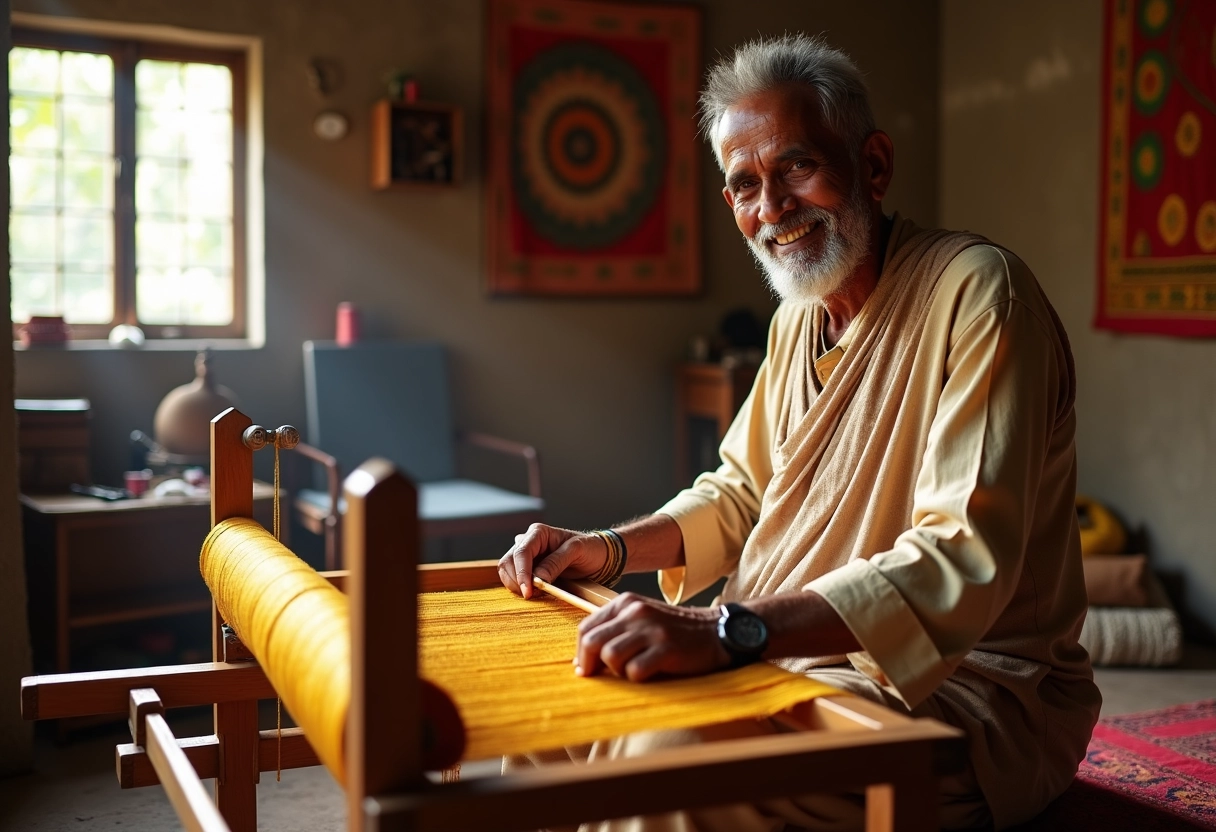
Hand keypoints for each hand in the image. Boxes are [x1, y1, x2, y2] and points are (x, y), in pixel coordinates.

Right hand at [498, 523, 609, 598]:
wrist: (597, 556)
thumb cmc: (589, 548)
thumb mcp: (577, 551)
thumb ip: (556, 562)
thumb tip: (537, 578)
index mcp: (538, 533)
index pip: (522, 552)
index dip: (522, 573)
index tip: (528, 591)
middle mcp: (528, 542)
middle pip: (508, 562)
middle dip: (516, 580)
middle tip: (532, 595)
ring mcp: (526, 556)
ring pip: (507, 571)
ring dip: (516, 585)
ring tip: (535, 593)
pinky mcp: (527, 568)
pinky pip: (513, 578)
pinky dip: (519, 587)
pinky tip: (534, 592)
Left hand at [575, 593, 730, 681]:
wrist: (714, 632)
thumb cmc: (673, 631)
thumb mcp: (641, 619)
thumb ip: (615, 630)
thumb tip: (583, 659)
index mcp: (626, 603)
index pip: (586, 628)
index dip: (581, 652)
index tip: (585, 668)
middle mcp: (636, 612)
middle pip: (593, 642)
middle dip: (591, 665)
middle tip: (599, 677)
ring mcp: (652, 629)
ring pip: (610, 656)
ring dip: (616, 671)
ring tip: (630, 671)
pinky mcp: (667, 648)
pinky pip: (635, 670)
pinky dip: (637, 678)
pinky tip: (648, 674)